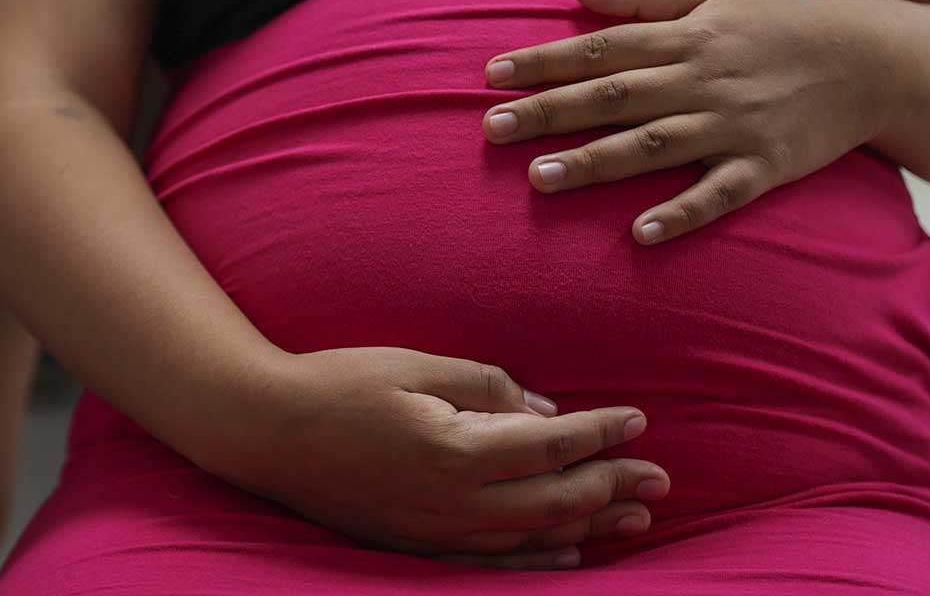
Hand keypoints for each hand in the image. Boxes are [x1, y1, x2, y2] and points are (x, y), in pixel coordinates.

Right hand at [208, 347, 668, 570]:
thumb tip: (546, 413)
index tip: (638, 420)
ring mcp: (435, 532)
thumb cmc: (340, 383)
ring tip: (637, 516)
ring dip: (590, 525)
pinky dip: (539, 560)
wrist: (268, 430)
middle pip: (555, 499)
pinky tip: (571, 554)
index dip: (601, 433)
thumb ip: (487, 387)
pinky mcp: (416, 546)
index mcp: (456, 449)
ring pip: (533, 536)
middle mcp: (453, 502)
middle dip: (613, 485)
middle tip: (661, 476)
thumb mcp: (417, 364)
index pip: (552, 445)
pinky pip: (493, 564)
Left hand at [482, 0, 890, 245]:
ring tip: (540, 179)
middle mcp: (703, 80)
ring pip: (653, 145)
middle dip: (550, 112)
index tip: (492, 75)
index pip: (601, 49)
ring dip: (595, 163)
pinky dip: (681, 213)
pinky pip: (718, 195)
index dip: (544, 60)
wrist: (874, 61)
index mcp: (687, 37)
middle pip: (613, 97)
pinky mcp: (766, 167)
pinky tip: (641, 233)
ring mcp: (734, 126)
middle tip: (492, 129)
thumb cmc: (783, 25)